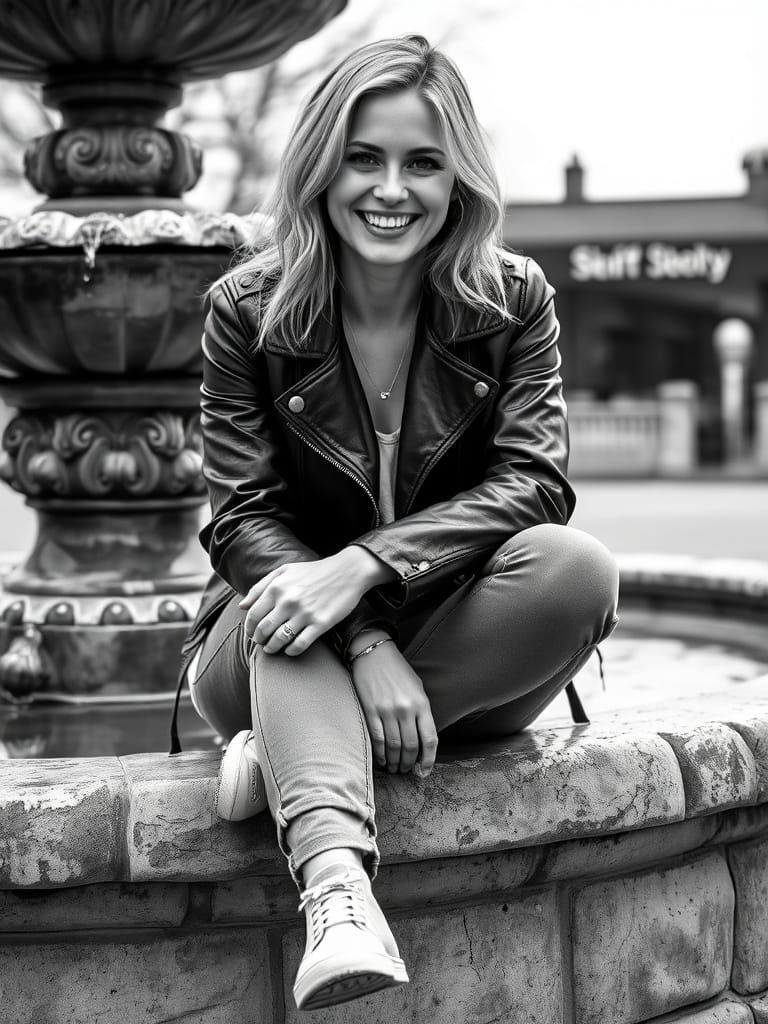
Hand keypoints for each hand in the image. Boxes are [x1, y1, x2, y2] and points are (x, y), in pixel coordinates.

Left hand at [239, 546, 390, 656]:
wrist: (347, 572)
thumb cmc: (314, 571)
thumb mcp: (284, 571)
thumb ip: (260, 587)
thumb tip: (242, 606)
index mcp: (277, 588)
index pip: (253, 615)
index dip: (248, 628)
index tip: (251, 633)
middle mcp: (288, 601)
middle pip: (264, 629)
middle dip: (259, 640)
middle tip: (261, 642)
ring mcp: (305, 613)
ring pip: (279, 640)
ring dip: (272, 648)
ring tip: (272, 648)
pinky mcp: (320, 624)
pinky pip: (299, 644)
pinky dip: (291, 651)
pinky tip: (290, 649)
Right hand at [350, 640, 437, 775]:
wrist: (374, 653)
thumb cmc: (398, 671)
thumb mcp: (417, 687)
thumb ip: (421, 712)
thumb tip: (422, 739)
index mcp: (421, 703)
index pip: (429, 739)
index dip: (428, 760)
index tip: (424, 772)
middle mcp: (406, 709)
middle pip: (410, 746)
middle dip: (409, 764)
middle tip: (406, 771)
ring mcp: (387, 710)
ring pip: (394, 746)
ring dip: (394, 762)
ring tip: (394, 768)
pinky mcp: (371, 710)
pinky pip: (377, 739)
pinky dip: (380, 754)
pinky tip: (382, 760)